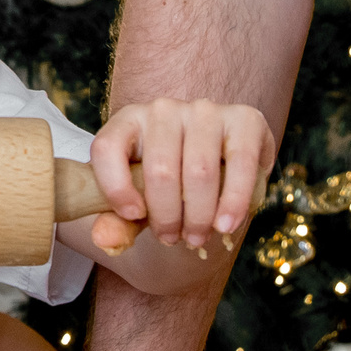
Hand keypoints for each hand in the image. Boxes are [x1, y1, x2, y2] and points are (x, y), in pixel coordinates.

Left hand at [92, 98, 273, 251]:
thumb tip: (106, 240)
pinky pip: (240, 162)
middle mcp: (164, 110)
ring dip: (199, 215)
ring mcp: (205, 111)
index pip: (107, 148)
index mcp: (128, 122)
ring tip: (197, 237)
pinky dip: (233, 201)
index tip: (132, 216)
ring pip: (200, 170)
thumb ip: (120, 222)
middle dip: (167, 216)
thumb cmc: (170, 184)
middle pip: (160, 169)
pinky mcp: (244, 119)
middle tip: (173, 239)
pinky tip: (226, 225)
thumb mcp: (140, 201)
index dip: (115, 188)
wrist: (218, 163)